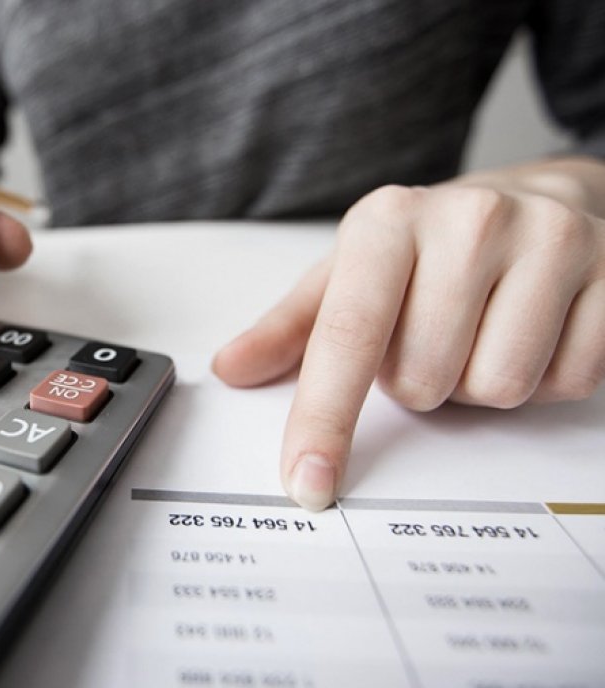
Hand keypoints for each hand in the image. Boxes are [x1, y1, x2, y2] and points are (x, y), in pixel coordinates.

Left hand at [212, 157, 604, 510]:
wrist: (543, 196)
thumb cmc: (431, 249)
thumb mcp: (352, 274)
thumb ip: (292, 328)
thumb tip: (231, 369)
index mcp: (388, 222)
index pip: (346, 338)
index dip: (323, 419)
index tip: (308, 482)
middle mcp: (469, 220)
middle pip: (423, 382)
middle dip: (422, 381)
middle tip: (434, 336)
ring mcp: (551, 239)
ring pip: (495, 388)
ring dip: (480, 383)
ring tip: (483, 331)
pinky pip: (567, 382)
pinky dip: (544, 378)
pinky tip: (536, 329)